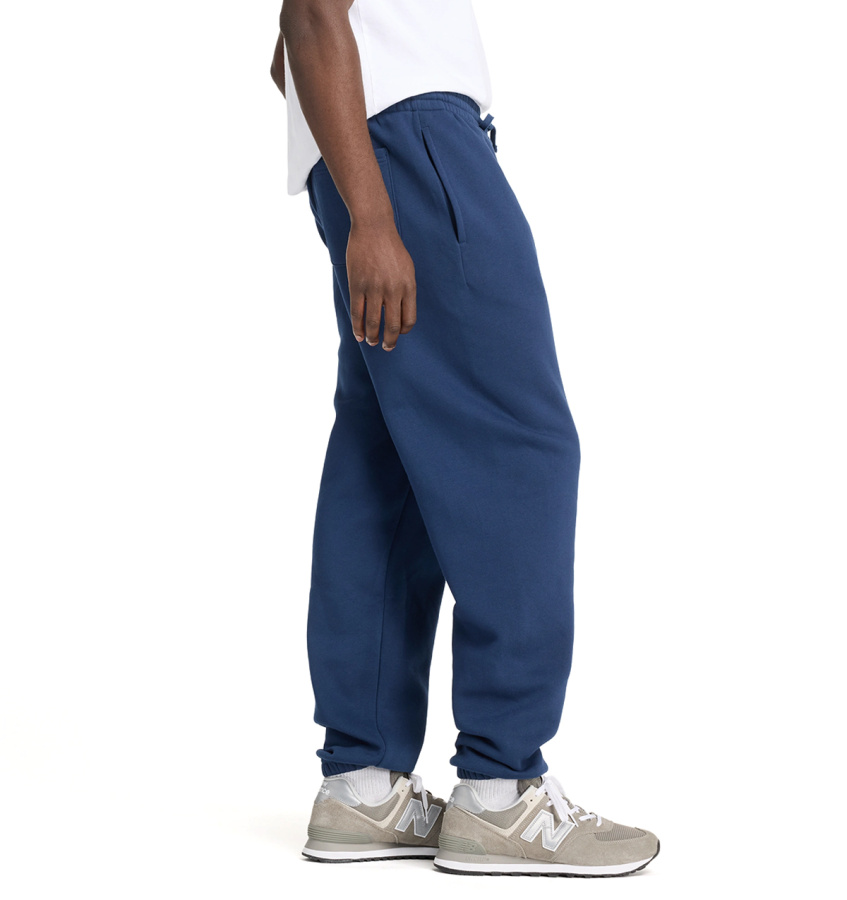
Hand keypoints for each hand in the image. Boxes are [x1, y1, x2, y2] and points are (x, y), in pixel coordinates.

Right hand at [346, 220, 416, 350]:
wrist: (373, 228)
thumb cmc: (391, 248)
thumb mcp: (407, 268)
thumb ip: (406, 290)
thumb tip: (401, 312)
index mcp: (408, 286)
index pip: (408, 319)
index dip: (403, 330)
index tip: (398, 333)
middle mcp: (393, 290)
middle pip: (392, 326)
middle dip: (389, 341)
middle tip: (386, 347)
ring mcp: (374, 288)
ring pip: (373, 322)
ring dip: (373, 337)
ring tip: (372, 342)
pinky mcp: (357, 285)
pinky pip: (357, 313)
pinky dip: (358, 327)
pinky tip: (359, 335)